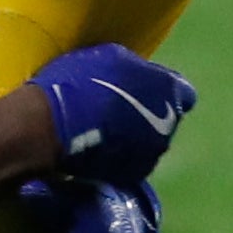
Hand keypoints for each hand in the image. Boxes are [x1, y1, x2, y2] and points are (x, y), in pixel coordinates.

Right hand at [26, 42, 193, 181]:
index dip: (163, 90)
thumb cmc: (80, 82)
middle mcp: (169, 126)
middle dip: (150, 115)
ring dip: (136, 138)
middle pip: (166, 119)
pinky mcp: (131, 176)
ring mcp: (152, 155)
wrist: (49, 125)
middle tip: (120, 109)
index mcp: (169, 92)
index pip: (183, 92)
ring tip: (106, 130)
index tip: (144, 88)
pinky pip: (132, 162)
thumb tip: (143, 75)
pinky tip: (99, 148)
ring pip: (150, 144)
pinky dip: (121, 157)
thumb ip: (137, 68)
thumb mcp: (112, 56)